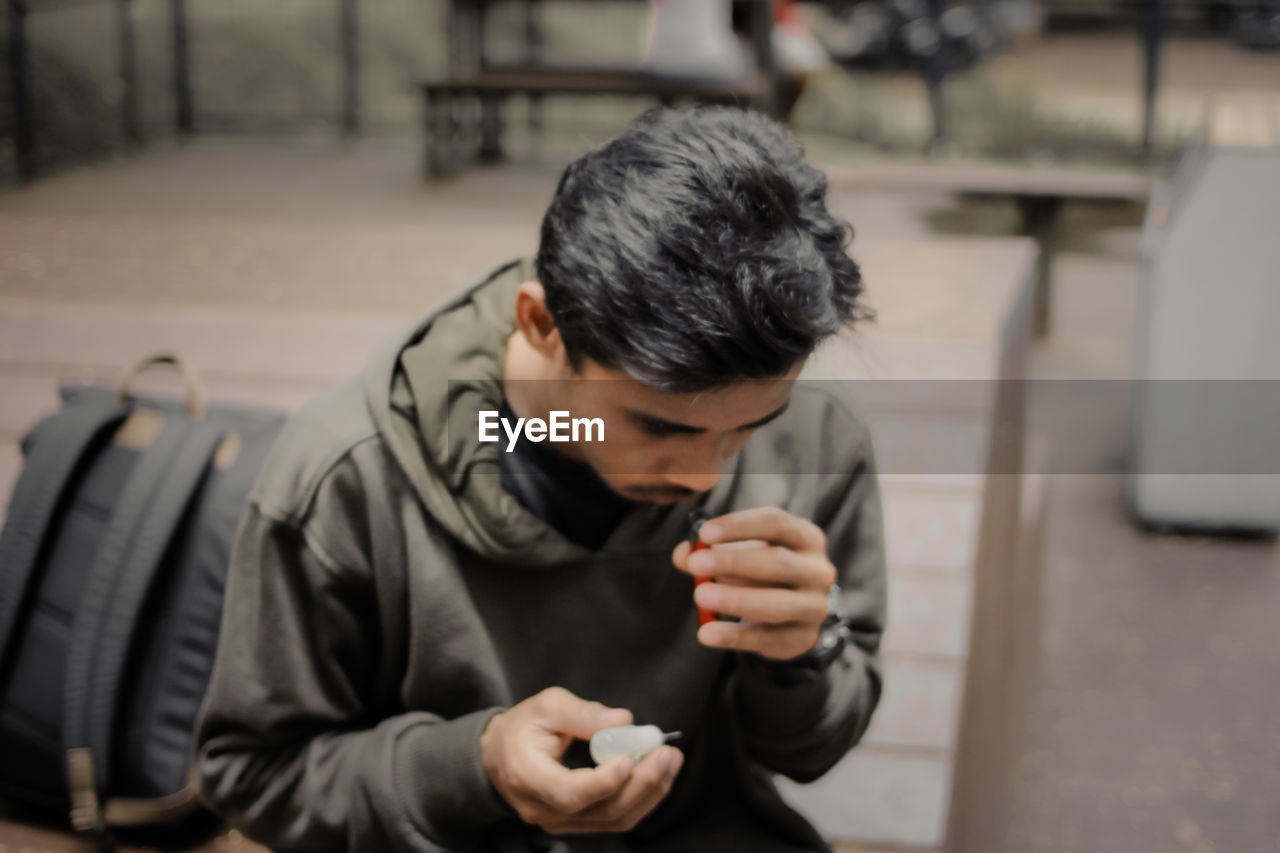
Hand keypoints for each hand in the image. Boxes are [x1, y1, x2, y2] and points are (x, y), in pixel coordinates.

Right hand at [479, 687, 683, 834]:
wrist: (500, 758)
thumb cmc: (522, 728)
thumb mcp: (544, 706)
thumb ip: (582, 713)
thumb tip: (624, 721)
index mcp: (528, 777)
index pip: (568, 793)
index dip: (602, 782)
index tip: (630, 758)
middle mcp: (544, 809)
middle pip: (601, 810)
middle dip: (642, 783)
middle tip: (665, 752)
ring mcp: (561, 822)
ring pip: (614, 819)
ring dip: (650, 791)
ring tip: (671, 760)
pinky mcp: (578, 823)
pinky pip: (615, 818)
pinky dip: (643, 798)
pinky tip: (659, 774)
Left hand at [672, 507, 834, 660]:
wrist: (797, 613)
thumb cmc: (765, 573)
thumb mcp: (744, 553)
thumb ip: (711, 551)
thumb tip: (684, 554)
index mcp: (806, 538)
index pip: (776, 523)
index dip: (739, 526)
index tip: (704, 534)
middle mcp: (817, 571)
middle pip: (778, 562)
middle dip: (733, 562)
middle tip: (696, 564)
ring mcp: (814, 607)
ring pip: (776, 604)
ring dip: (735, 599)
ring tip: (700, 596)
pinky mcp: (802, 638)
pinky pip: (766, 638)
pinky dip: (733, 636)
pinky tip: (707, 631)